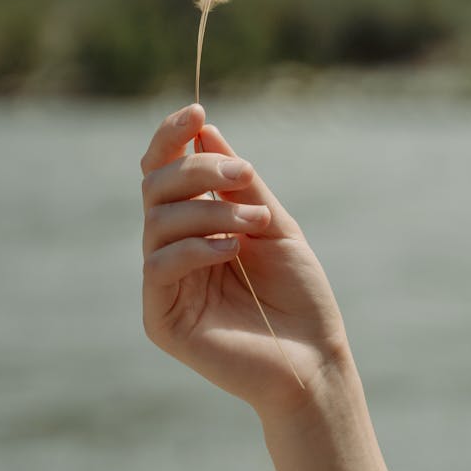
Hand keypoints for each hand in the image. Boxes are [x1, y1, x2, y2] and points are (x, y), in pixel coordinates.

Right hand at [141, 104, 348, 420]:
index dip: (172, 137)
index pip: (164, 171)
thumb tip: (204, 129)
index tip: (198, 112)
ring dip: (209, 210)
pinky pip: (159, 265)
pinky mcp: (160, 318)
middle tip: (244, 174)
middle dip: (198, 170)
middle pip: (155, 187)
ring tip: (257, 223)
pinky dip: (195, 247)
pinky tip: (233, 250)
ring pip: (157, 221)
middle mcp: (172, 249)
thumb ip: (239, 183)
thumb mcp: (274, 222)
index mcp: (195, 223)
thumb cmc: (298, 292)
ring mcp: (163, 284)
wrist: (314, 357)